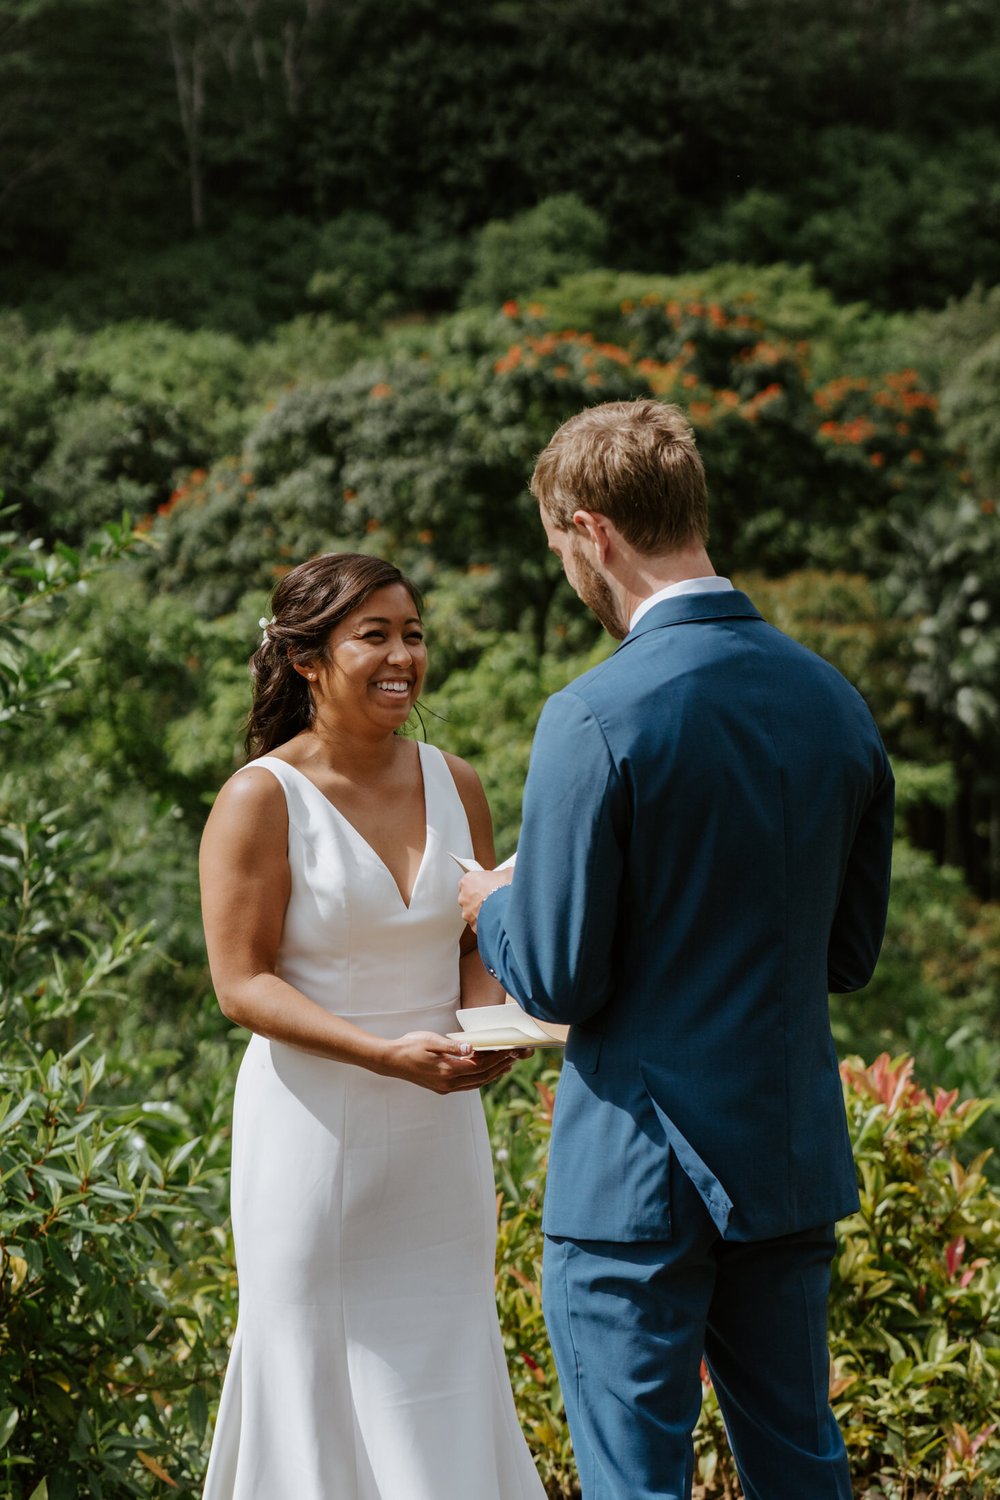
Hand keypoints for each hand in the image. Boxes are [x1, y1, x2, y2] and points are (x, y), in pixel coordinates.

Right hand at [381, 1030, 521, 1093]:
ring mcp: (444, 1087)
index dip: (496, 1059)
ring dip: (491, 1075)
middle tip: (513, 1058)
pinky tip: (484, 1071)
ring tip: (505, 1066)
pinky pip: (466, 1084)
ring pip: (475, 1084)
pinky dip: (479, 1078)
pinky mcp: (441, 1087)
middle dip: (498, 1068)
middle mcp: (447, 1083)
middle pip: (481, 1077)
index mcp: (446, 1071)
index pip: (479, 1066)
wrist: (391, 1060)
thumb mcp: (431, 1040)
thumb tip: (471, 1048)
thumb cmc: (410, 1046)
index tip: (508, 1051)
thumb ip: (451, 1046)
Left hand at [458, 866, 513, 931]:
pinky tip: (496, 919)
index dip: (479, 884)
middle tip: (494, 897)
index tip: (488, 885)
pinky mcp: (473, 925)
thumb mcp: (508, 873)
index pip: (469, 881)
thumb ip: (502, 874)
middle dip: (479, 898)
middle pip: (469, 897)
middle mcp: (464, 896)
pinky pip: (478, 923)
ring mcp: (467, 912)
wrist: (509, 908)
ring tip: (496, 909)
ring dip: (481, 911)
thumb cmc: (505, 889)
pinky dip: (485, 922)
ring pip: (472, 912)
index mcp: (468, 880)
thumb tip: (508, 875)